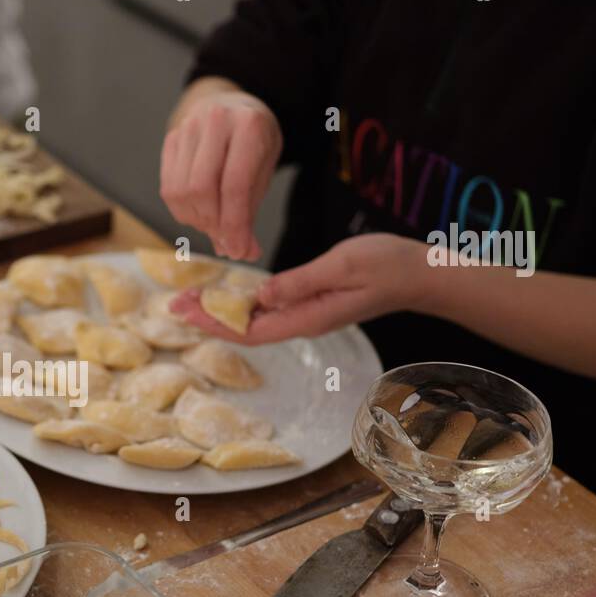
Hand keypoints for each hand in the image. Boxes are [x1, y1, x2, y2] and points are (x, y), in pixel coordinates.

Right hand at [160, 83, 281, 260]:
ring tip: (213, 225)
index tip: (237, 251)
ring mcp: (188, 127)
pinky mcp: (171, 138)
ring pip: (180, 191)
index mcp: (249, 126)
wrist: (231, 105)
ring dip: (196, 220)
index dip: (234, 225)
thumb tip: (241, 252)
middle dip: (212, 224)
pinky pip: (168, 187)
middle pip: (201, 189)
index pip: (235, 186)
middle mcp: (215, 121)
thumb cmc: (253, 142)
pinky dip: (182, 210)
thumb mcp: (264, 168)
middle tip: (225, 240)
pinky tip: (198, 212)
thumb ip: (251, 209)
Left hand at [170, 232, 431, 344]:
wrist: (421, 274)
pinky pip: (269, 310)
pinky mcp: (312, 304)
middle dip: (208, 319)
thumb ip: (300, 281)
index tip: (185, 313)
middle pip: (246, 330)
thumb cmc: (387, 266)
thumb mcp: (342, 266)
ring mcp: (307, 315)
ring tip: (191, 298)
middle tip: (174, 304)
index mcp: (306, 318)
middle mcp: (302, 322)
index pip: (249, 331)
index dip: (214, 324)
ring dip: (222, 311)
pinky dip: (243, 302)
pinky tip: (228, 293)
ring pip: (255, 321)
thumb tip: (261, 295)